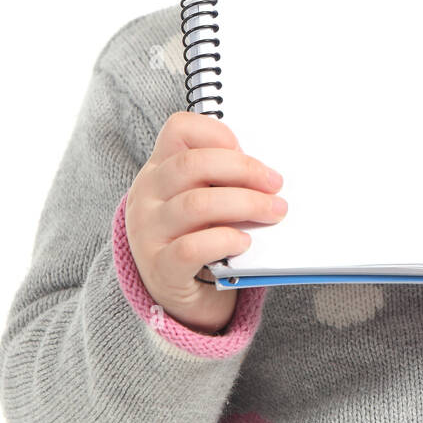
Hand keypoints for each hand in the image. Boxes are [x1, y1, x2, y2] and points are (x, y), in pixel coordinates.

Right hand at [125, 111, 288, 333]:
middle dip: (244, 170)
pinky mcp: (161, 268)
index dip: (216, 132)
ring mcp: (149, 232)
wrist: (174, 293)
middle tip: (276, 184)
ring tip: (274, 212)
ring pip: (196, 205)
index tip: (245, 149)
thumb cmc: (198, 234)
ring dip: (245, 204)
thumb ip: (221, 180)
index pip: (178, 129)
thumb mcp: (201, 199)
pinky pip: (193, 248)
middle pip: (192, 165)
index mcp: (159, 169)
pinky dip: (226, 240)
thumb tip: (267, 172)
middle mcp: (146, 195)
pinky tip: (245, 242)